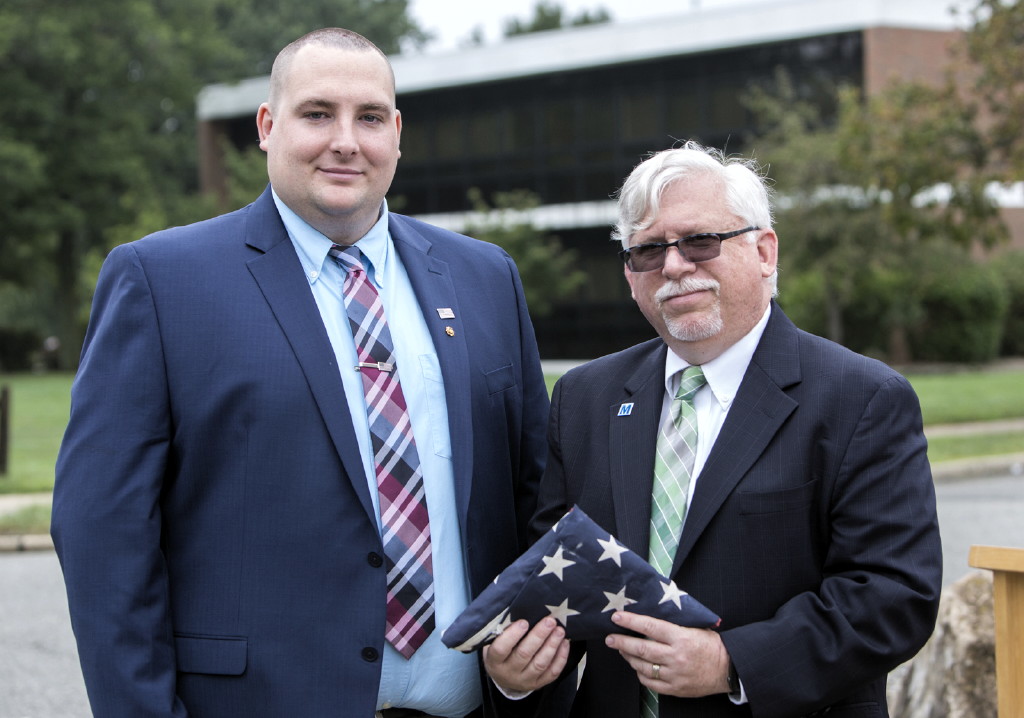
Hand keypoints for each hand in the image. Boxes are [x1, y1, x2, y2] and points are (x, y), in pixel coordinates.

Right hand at [483, 616, 570, 693]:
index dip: (512, 635)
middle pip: (524, 654)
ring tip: (559, 631)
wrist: (504, 678)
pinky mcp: (538, 684)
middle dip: (538, 636)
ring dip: (551, 645)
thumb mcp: (494, 642)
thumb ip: (504, 631)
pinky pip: (552, 673)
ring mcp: (525, 680)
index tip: (524, 622)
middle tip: (549, 621)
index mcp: (495, 661)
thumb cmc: (500, 652)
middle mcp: (509, 672)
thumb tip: (522, 612)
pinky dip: (560, 658)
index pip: (501, 649)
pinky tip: (564, 643)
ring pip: (540, 664)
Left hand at [605, 611, 729, 697]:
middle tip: (609, 637)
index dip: (631, 621)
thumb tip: (648, 616)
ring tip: (622, 649)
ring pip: (642, 666)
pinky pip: (650, 683)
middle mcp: (675, 656)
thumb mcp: (694, 628)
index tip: (617, 617)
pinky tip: (637, 666)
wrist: (728, 669)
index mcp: (680, 637)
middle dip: (621, 642)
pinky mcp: (674, 689)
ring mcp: (674, 674)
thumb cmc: (711, 645)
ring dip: (629, 657)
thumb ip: (672, 624)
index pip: (650, 626)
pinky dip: (640, 674)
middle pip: (641, 648)